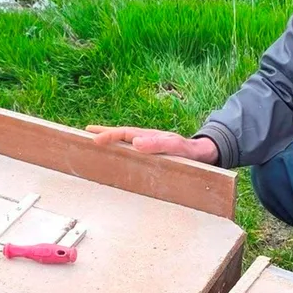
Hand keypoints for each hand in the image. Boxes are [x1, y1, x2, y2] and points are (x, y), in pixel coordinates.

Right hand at [85, 125, 218, 162]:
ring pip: (126, 143)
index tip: (94, 139)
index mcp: (149, 136)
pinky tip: (117, 159)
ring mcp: (150, 148)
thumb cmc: (192, 152)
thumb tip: (135, 142)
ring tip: (96, 143)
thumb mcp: (176, 147)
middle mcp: (147, 140)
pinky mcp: (153, 157)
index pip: (124, 133)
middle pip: (122, 134)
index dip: (109, 135)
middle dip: (104, 133)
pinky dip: (122, 152)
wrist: (206, 155)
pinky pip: (133, 153)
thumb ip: (159, 145)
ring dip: (112, 142)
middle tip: (85, 133)